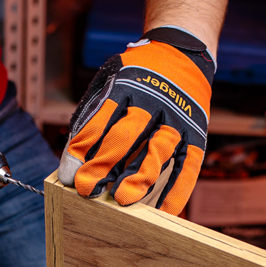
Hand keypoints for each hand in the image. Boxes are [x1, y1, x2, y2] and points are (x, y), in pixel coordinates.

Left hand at [58, 27, 213, 214]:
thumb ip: (93, 114)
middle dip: (104, 164)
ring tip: (122, 199)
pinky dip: (176, 190)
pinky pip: (188, 165)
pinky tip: (162, 211)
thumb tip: (73, 158)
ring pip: (158, 151)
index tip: (68, 174)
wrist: (184, 54)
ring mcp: (178, 117)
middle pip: (127, 136)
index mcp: (126, 85)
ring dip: (139, 177)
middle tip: (87, 189)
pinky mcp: (196, 133)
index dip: (83, 147)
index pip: (100, 118)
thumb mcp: (110, 81)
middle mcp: (154, 100)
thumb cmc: (136, 77)